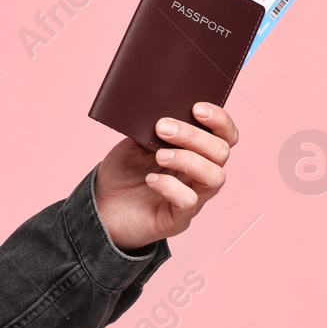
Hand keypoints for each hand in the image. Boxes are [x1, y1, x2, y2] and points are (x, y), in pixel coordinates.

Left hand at [93, 102, 238, 251]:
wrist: (102, 205)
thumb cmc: (125, 172)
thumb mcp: (136, 143)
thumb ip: (151, 128)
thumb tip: (161, 111)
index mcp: (196, 152)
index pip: (225, 135)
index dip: (219, 120)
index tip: (197, 108)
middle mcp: (201, 174)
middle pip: (221, 152)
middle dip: (194, 136)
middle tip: (162, 128)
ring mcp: (194, 198)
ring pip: (214, 177)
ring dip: (187, 160)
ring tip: (159, 155)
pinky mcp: (178, 219)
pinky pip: (189, 201)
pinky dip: (171, 186)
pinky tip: (151, 180)